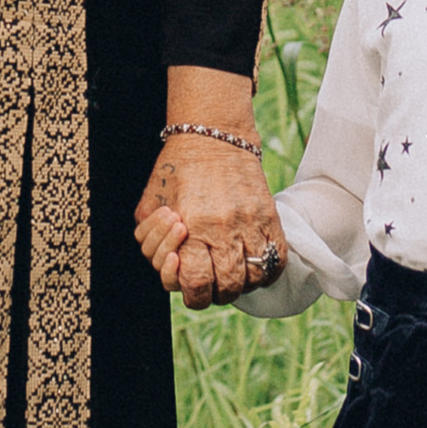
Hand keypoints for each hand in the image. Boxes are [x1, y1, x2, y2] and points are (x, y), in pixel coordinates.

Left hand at [133, 132, 286, 309]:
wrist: (213, 136)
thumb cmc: (176, 172)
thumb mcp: (149, 205)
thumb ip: (150, 243)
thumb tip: (168, 270)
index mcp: (191, 226)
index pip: (196, 283)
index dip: (191, 291)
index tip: (188, 279)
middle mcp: (223, 228)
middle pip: (227, 288)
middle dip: (214, 292)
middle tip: (208, 277)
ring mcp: (251, 224)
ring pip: (253, 279)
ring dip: (240, 283)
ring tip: (228, 269)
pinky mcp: (270, 218)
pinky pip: (277, 262)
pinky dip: (264, 271)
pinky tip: (249, 262)